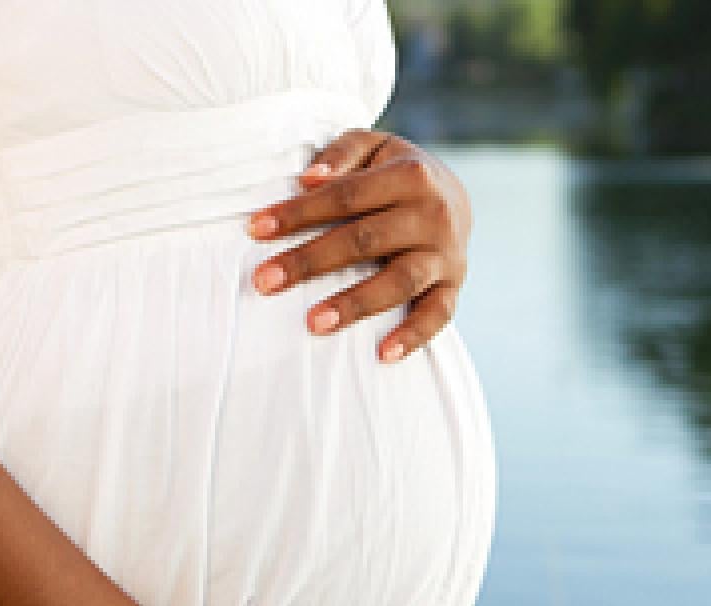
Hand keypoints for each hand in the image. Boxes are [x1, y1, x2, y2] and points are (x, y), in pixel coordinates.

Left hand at [246, 130, 472, 363]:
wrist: (455, 196)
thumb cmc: (395, 173)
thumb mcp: (374, 146)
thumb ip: (342, 153)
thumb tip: (308, 179)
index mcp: (410, 175)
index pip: (345, 196)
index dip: (299, 212)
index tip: (256, 229)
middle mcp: (432, 214)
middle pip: (364, 240)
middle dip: (310, 261)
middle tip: (264, 281)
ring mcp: (446, 254)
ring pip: (398, 282)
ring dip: (355, 304)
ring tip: (313, 323)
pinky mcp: (454, 285)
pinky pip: (438, 315)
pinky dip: (414, 336)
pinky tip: (383, 354)